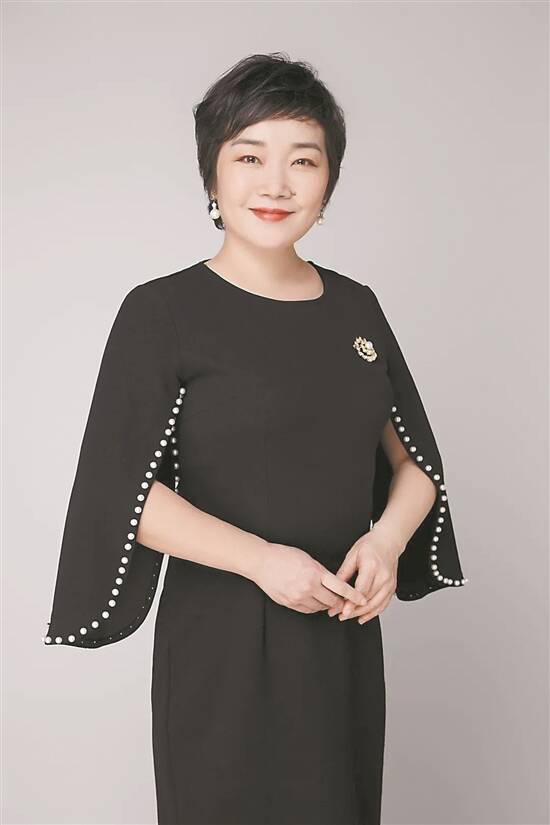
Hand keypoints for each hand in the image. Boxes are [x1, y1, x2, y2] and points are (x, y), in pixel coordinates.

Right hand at [251, 543, 367, 614]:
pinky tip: (315, 602)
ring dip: (326, 605)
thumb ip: (321, 572)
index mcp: (315, 573)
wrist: (261, 562)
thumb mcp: (308, 558)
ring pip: (320, 607)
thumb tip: (333, 584)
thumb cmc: (284, 556)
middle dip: (340, 602)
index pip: (340, 587)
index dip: (353, 595)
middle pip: (332, 601)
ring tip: (329, 600)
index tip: (362, 599)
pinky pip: (307, 610)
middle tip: (345, 602)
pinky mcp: (289, 603)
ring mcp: (298, 596)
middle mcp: (308, 586)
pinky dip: (314, 607)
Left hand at [328, 527, 400, 623]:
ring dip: (361, 614)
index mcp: (372, 566)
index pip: (361, 590)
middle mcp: (383, 576)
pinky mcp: (392, 588)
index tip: (342, 611)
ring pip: (376, 605)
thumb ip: (343, 572)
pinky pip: (383, 605)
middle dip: (353, 611)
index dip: (351, 603)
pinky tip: (363, 617)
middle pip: (368, 600)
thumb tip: (334, 587)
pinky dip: (373, 613)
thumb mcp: (352, 555)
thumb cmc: (370, 545)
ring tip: (348, 616)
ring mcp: (389, 583)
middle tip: (339, 615)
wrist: (388, 541)